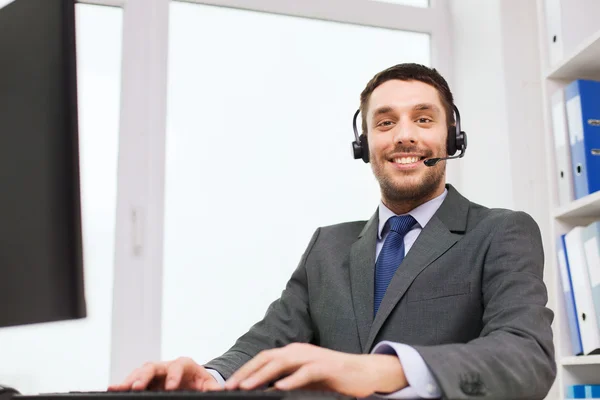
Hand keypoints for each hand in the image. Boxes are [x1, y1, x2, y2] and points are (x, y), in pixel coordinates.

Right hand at [107, 357, 221, 391]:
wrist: (192, 380)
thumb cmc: (199, 381)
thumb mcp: (207, 384)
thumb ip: (211, 387)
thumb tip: (219, 391)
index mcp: (184, 364)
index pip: (178, 366)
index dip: (173, 376)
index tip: (170, 388)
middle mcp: (167, 365)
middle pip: (153, 366)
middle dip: (144, 376)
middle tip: (137, 387)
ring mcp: (155, 372)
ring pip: (140, 372)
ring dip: (129, 380)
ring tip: (117, 388)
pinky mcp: (146, 380)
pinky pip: (133, 380)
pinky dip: (124, 384)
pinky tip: (114, 390)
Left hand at [224, 343, 406, 397]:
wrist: (364, 372)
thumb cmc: (333, 377)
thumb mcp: (304, 381)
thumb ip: (285, 383)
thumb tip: (264, 392)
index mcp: (292, 353)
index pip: (263, 359)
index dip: (245, 370)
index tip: (229, 384)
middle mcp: (299, 351)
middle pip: (267, 358)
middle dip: (247, 372)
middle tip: (230, 386)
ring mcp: (312, 357)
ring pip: (282, 363)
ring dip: (262, 375)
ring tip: (247, 387)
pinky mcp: (325, 366)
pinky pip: (305, 372)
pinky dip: (291, 379)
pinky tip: (279, 387)